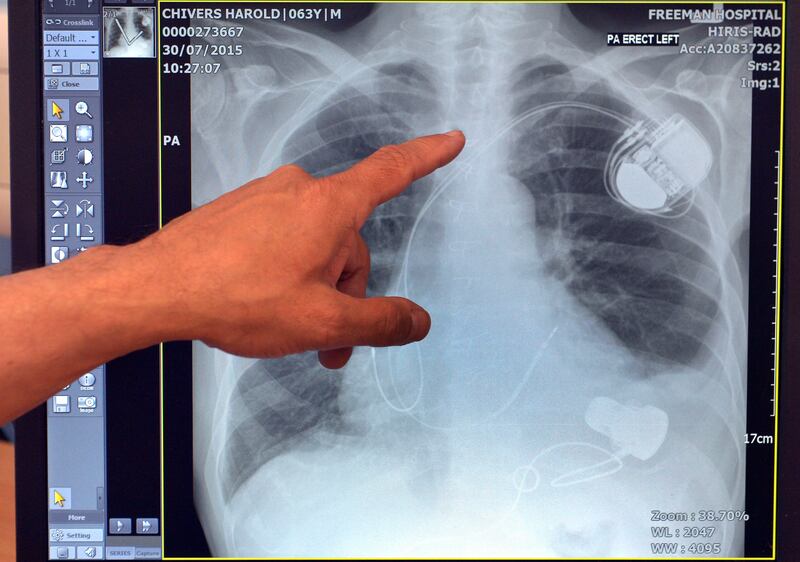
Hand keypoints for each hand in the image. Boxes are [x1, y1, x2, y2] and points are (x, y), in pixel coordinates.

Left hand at [139, 131, 465, 367]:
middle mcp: (299, 191)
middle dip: (345, 293)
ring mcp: (267, 198)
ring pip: (314, 244)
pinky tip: (264, 302)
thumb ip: (379, 322)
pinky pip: (281, 238)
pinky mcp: (241, 211)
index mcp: (329, 208)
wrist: (157, 288)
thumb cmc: (235, 297)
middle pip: (349, 242)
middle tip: (329, 344)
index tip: (450, 140)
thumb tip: (417, 322)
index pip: (392, 172)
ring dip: (313, 287)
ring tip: (288, 327)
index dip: (428, 156)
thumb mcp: (323, 323)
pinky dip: (285, 271)